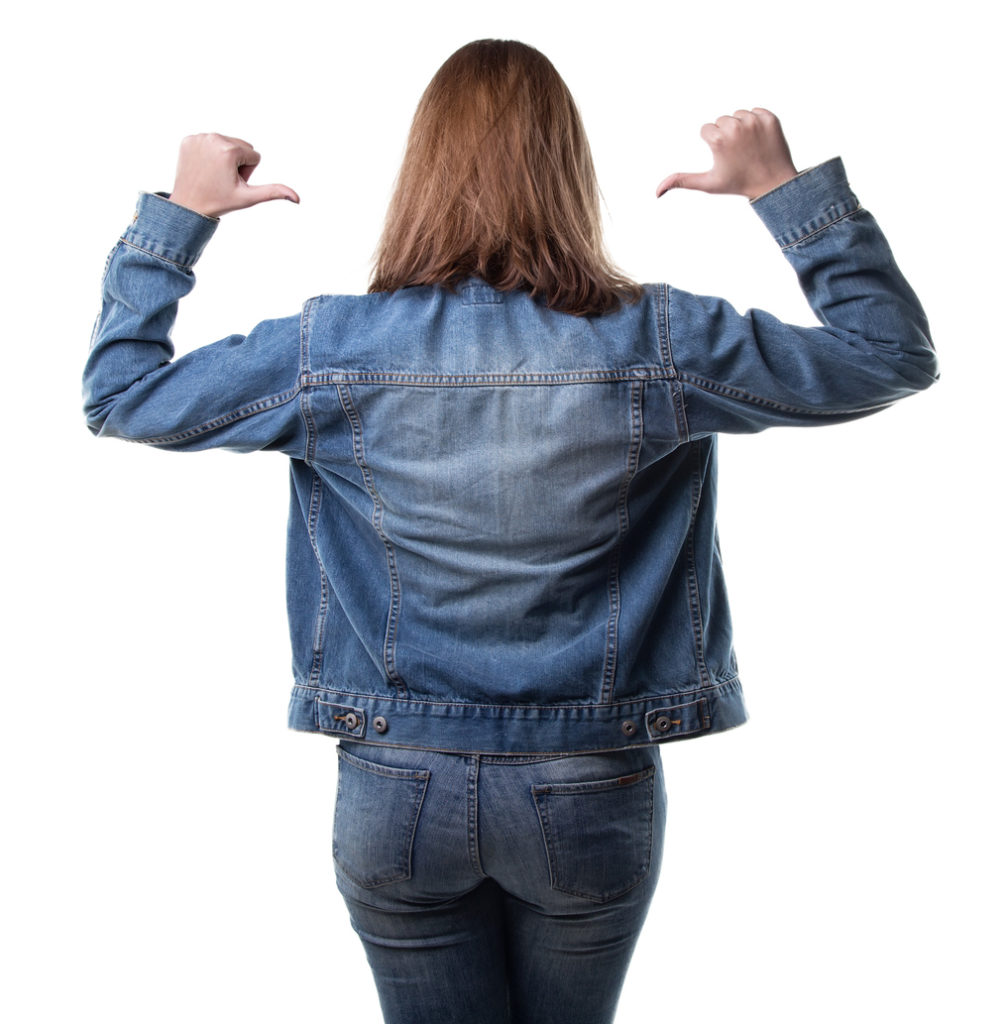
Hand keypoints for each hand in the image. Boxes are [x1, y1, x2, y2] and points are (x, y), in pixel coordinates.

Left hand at [167, 134, 299, 217]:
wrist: (189, 205)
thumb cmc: (220, 202)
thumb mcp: (248, 198)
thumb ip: (273, 192)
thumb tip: (297, 198)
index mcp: (230, 150)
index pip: (254, 155)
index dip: (247, 172)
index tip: (232, 182)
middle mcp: (214, 138)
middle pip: (241, 146)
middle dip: (237, 163)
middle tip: (223, 179)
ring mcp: (199, 138)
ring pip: (226, 143)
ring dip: (224, 158)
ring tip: (213, 174)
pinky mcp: (188, 139)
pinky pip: (209, 142)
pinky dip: (209, 154)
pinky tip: (203, 167)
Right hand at [656, 108, 797, 200]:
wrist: (773, 184)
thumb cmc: (738, 184)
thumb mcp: (708, 184)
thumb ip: (682, 181)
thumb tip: (657, 192)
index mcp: (718, 140)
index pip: (707, 130)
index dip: (714, 144)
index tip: (725, 157)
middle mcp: (735, 127)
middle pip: (722, 120)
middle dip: (726, 134)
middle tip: (737, 154)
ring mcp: (755, 121)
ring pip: (738, 115)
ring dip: (741, 127)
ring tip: (748, 147)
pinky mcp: (770, 117)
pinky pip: (756, 111)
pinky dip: (757, 123)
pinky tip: (760, 140)